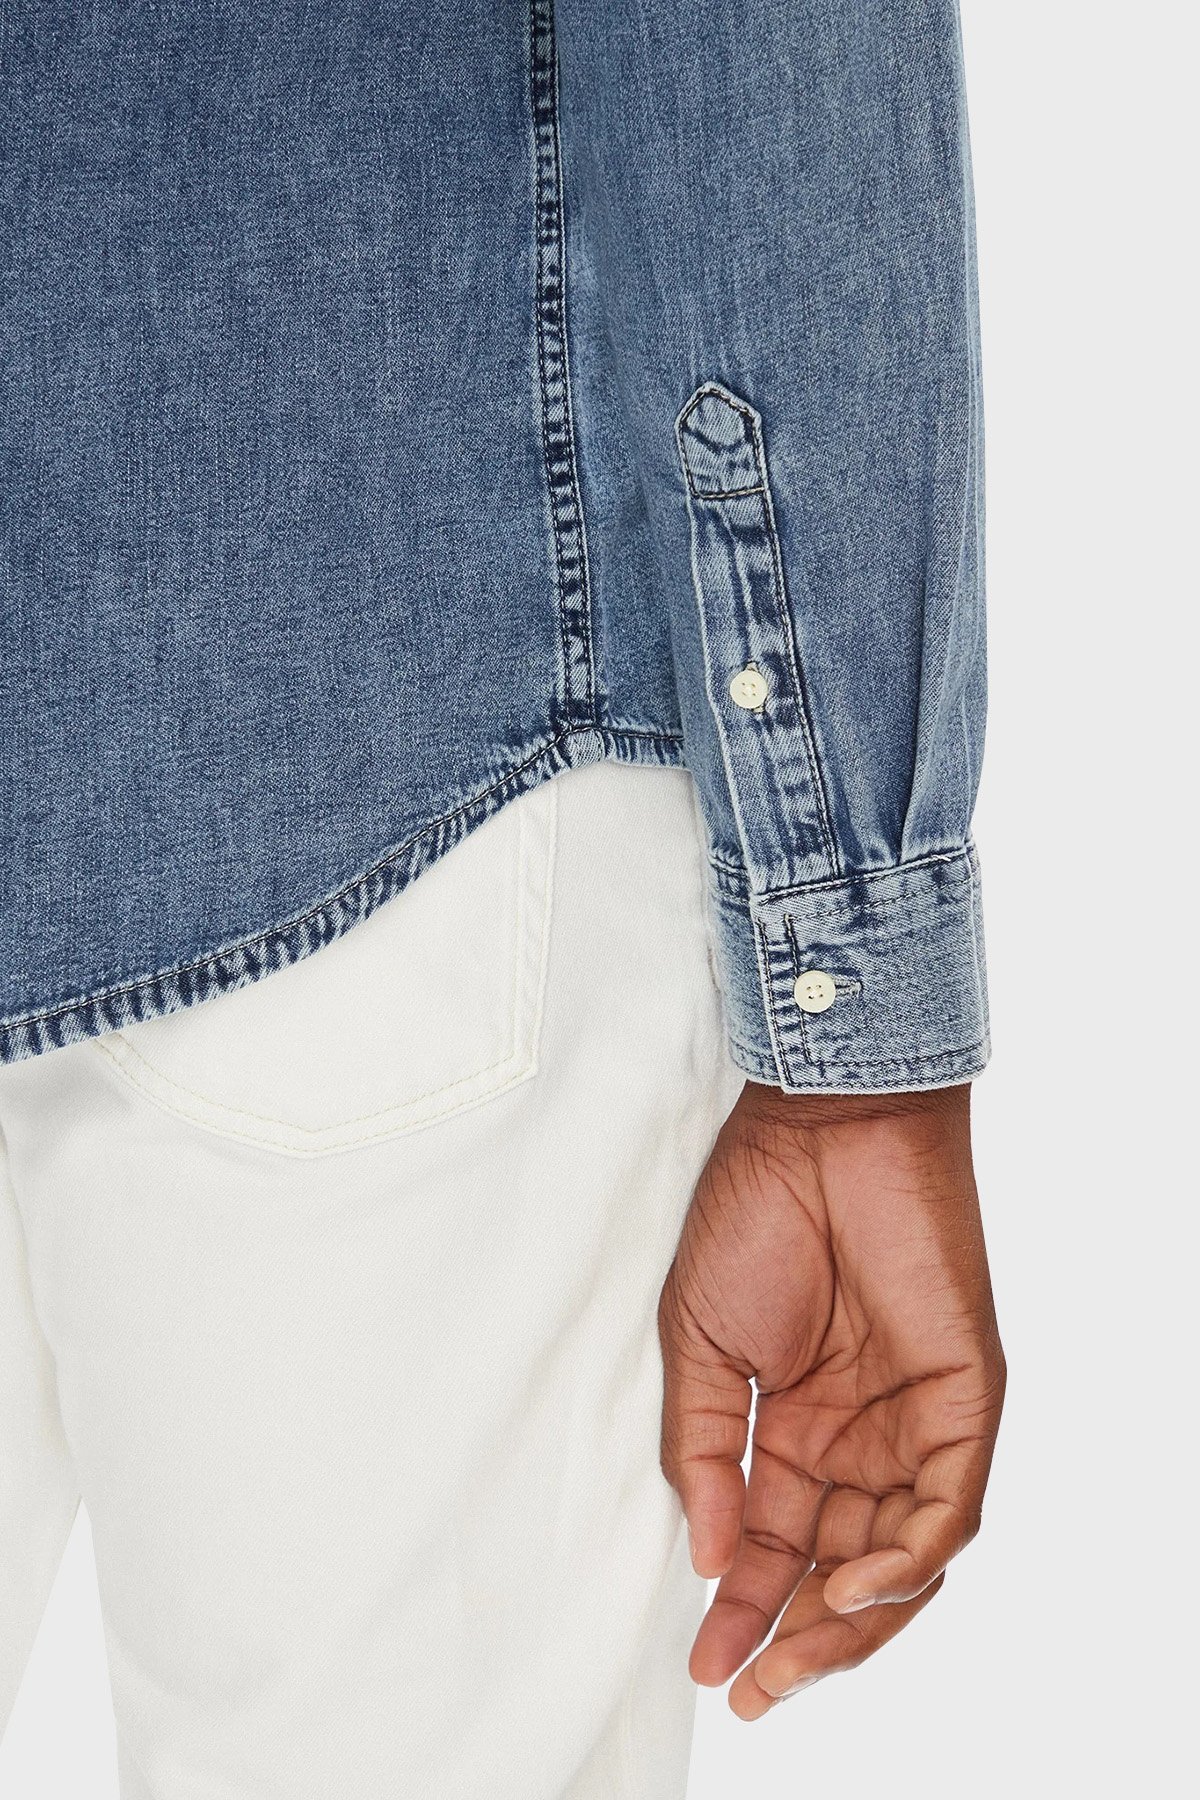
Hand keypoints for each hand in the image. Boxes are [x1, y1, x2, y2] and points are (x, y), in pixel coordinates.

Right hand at [658, 1081, 1003, 1717]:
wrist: (815, 1126)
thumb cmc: (752, 1215)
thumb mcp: (699, 1348)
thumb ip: (704, 1453)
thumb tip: (706, 1558)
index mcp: (796, 1426)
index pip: (774, 1542)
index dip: (741, 1607)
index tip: (706, 1664)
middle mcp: (861, 1436)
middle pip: (842, 1567)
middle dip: (798, 1636)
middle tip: (752, 1685)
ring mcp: (916, 1419)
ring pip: (903, 1556)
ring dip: (853, 1620)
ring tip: (794, 1655)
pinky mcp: (967, 1397)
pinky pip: (950, 1505)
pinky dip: (910, 1558)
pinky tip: (854, 1586)